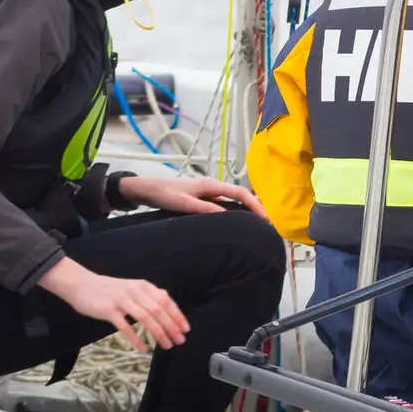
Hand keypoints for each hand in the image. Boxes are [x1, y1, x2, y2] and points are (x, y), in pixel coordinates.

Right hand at [36, 258, 188, 351]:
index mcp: (143, 286)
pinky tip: (142, 348)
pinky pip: (125, 326)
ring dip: (158, 333)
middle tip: (179, 341)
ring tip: (166, 345)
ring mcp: (122, 300)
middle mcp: (135, 291)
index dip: (177, 315)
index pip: (165, 300)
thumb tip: (166, 299)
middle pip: (158, 310)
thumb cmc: (108, 289)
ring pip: (145, 317)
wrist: (82, 284)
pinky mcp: (109, 310)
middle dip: (171, 326)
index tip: (185, 328)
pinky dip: (135, 338)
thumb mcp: (131, 287)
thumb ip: (148, 294)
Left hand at [118, 174, 268, 218]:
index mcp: (211, 185)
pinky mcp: (201, 200)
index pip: (240, 193)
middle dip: (254, 208)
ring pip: (231, 201)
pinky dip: (232, 213)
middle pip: (239, 196)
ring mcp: (206, 193)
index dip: (254, 204)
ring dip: (244, 211)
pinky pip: (222, 206)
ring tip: (254, 226)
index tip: (265, 219)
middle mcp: (211, 187)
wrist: (146, 190)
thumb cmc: (164, 195)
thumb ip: (205, 209)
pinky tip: (232, 224)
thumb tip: (227, 215)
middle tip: (266, 224)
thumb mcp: (184, 204)